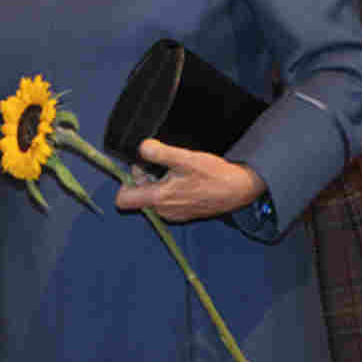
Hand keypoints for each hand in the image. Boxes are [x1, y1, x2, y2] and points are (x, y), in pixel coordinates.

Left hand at [113, 138, 265, 222]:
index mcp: (158, 199)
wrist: (239, 189)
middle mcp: (163, 211)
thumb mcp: (185, 158)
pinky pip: (166, 201)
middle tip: (160, 163)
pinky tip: (183, 178)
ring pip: (152, 197)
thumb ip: (160, 153)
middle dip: (143, 178)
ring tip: (174, 169)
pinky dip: (169, 189)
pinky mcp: (184, 213)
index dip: (125, 182)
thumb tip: (141, 147)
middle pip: (137, 195)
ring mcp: (174, 214)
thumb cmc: (213, 174)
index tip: (139, 167)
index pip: (122, 200)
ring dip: (157, 182)